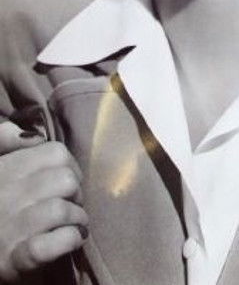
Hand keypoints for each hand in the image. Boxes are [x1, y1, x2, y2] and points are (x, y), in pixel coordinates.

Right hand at [0, 121, 87, 282]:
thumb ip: (7, 141)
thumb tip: (34, 134)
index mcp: (6, 169)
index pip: (56, 153)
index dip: (71, 166)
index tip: (66, 181)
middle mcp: (6, 196)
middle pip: (66, 180)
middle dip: (77, 193)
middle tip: (71, 204)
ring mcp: (12, 228)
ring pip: (62, 210)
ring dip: (78, 218)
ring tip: (75, 224)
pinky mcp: (18, 258)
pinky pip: (57, 241)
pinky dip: (72, 238)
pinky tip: (72, 239)